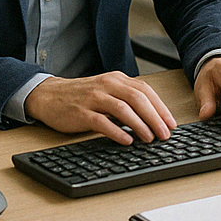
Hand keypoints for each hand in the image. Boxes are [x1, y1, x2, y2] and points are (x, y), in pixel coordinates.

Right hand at [23, 72, 177, 144]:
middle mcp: (106, 85)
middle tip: (165, 134)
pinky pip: (102, 122)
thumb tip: (152, 118)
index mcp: (115, 79)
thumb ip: (126, 100)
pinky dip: (117, 132)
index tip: (171, 123)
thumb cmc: (80, 96)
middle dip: (155, 118)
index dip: (161, 108)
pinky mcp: (81, 112)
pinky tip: (127, 140)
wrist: (48, 96)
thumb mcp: (106, 91)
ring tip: (150, 138)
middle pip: (137, 99)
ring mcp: (93, 98)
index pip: (145, 91)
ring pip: (123, 109)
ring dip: (140, 125)